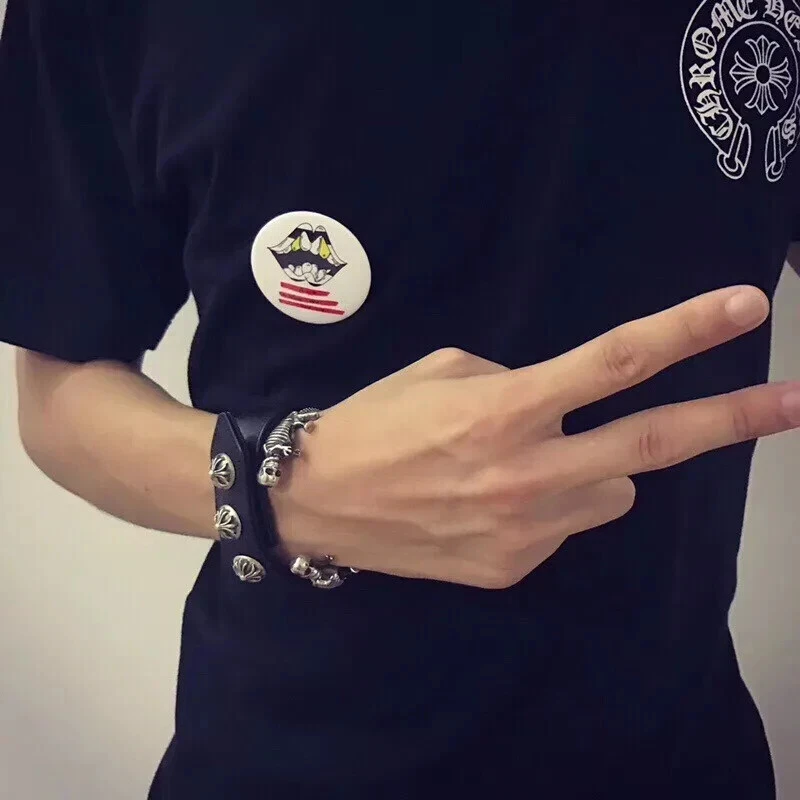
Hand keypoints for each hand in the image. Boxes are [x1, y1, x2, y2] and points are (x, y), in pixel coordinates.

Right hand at [270, 286, 798, 587]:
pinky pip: (564, 528)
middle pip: (653, 444)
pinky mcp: (513, 568)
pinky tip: (490, 505)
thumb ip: (516, 383)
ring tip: (525, 467)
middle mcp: (527, 473)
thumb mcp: (442, 372)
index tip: (745, 310)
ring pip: (611, 494)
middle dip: (732, 420)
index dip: (685, 332)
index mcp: (505, 409)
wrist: (318, 502)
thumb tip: (564, 405)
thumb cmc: (374, 421)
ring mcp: (526, 532)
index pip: (614, 363)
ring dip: (594, 473)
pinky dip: (548, 508)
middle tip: (793, 403)